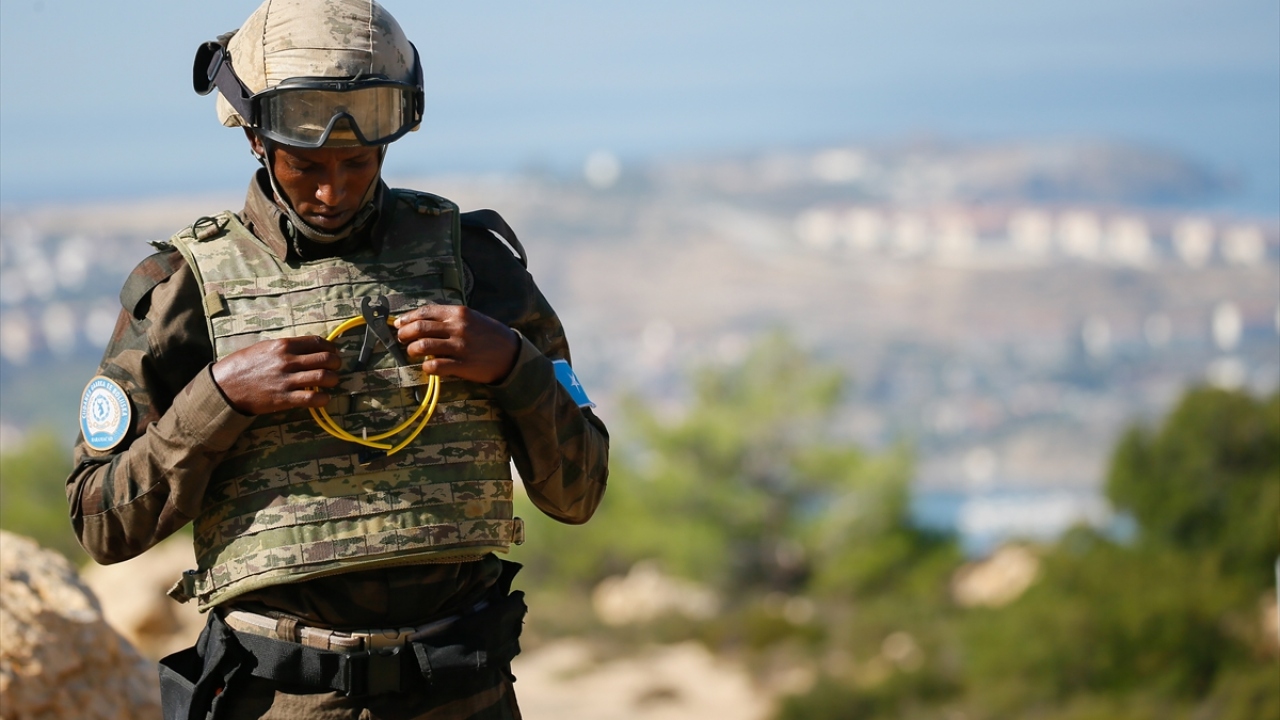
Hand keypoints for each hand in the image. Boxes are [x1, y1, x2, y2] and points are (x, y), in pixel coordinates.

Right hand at [211, 336, 341, 414]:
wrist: (225, 386)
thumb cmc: (244, 365)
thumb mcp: (265, 348)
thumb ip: (287, 348)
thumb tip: (308, 348)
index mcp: (283, 345)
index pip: (317, 342)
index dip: (331, 347)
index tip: (333, 351)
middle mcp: (288, 361)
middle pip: (326, 359)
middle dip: (336, 363)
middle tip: (335, 367)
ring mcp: (287, 380)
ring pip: (323, 377)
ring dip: (333, 380)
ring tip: (331, 382)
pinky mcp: (284, 399)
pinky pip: (311, 398)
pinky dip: (323, 398)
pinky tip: (323, 398)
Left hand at [394, 304, 519, 384]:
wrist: (512, 354)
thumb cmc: (490, 335)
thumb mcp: (473, 318)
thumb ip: (450, 318)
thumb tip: (423, 321)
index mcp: (459, 313)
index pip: (425, 312)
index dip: (408, 318)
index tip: (399, 324)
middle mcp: (458, 328)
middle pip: (420, 328)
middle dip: (405, 333)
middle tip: (401, 338)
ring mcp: (460, 347)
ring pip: (423, 346)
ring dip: (412, 350)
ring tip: (412, 352)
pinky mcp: (462, 365)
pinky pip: (435, 366)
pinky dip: (426, 367)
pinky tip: (427, 367)